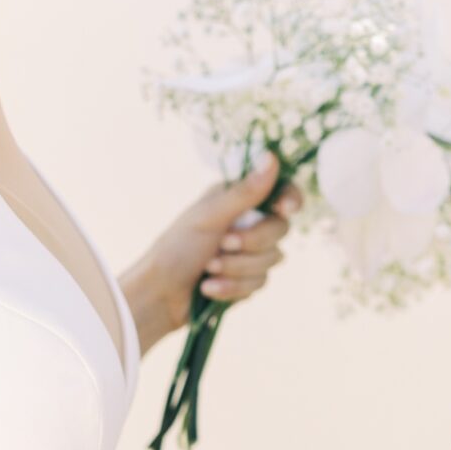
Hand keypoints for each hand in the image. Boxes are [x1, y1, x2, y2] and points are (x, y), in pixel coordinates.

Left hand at [127, 157, 302, 347]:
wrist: (160, 292)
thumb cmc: (177, 247)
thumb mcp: (209, 216)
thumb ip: (245, 192)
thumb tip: (271, 157)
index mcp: (240, 200)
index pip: (282, 192)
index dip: (290, 199)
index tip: (283, 210)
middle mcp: (249, 223)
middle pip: (280, 229)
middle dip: (251, 242)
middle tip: (222, 244)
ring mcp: (251, 253)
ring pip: (272, 260)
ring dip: (236, 268)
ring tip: (208, 268)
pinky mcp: (248, 280)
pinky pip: (259, 284)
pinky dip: (232, 287)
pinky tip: (208, 287)